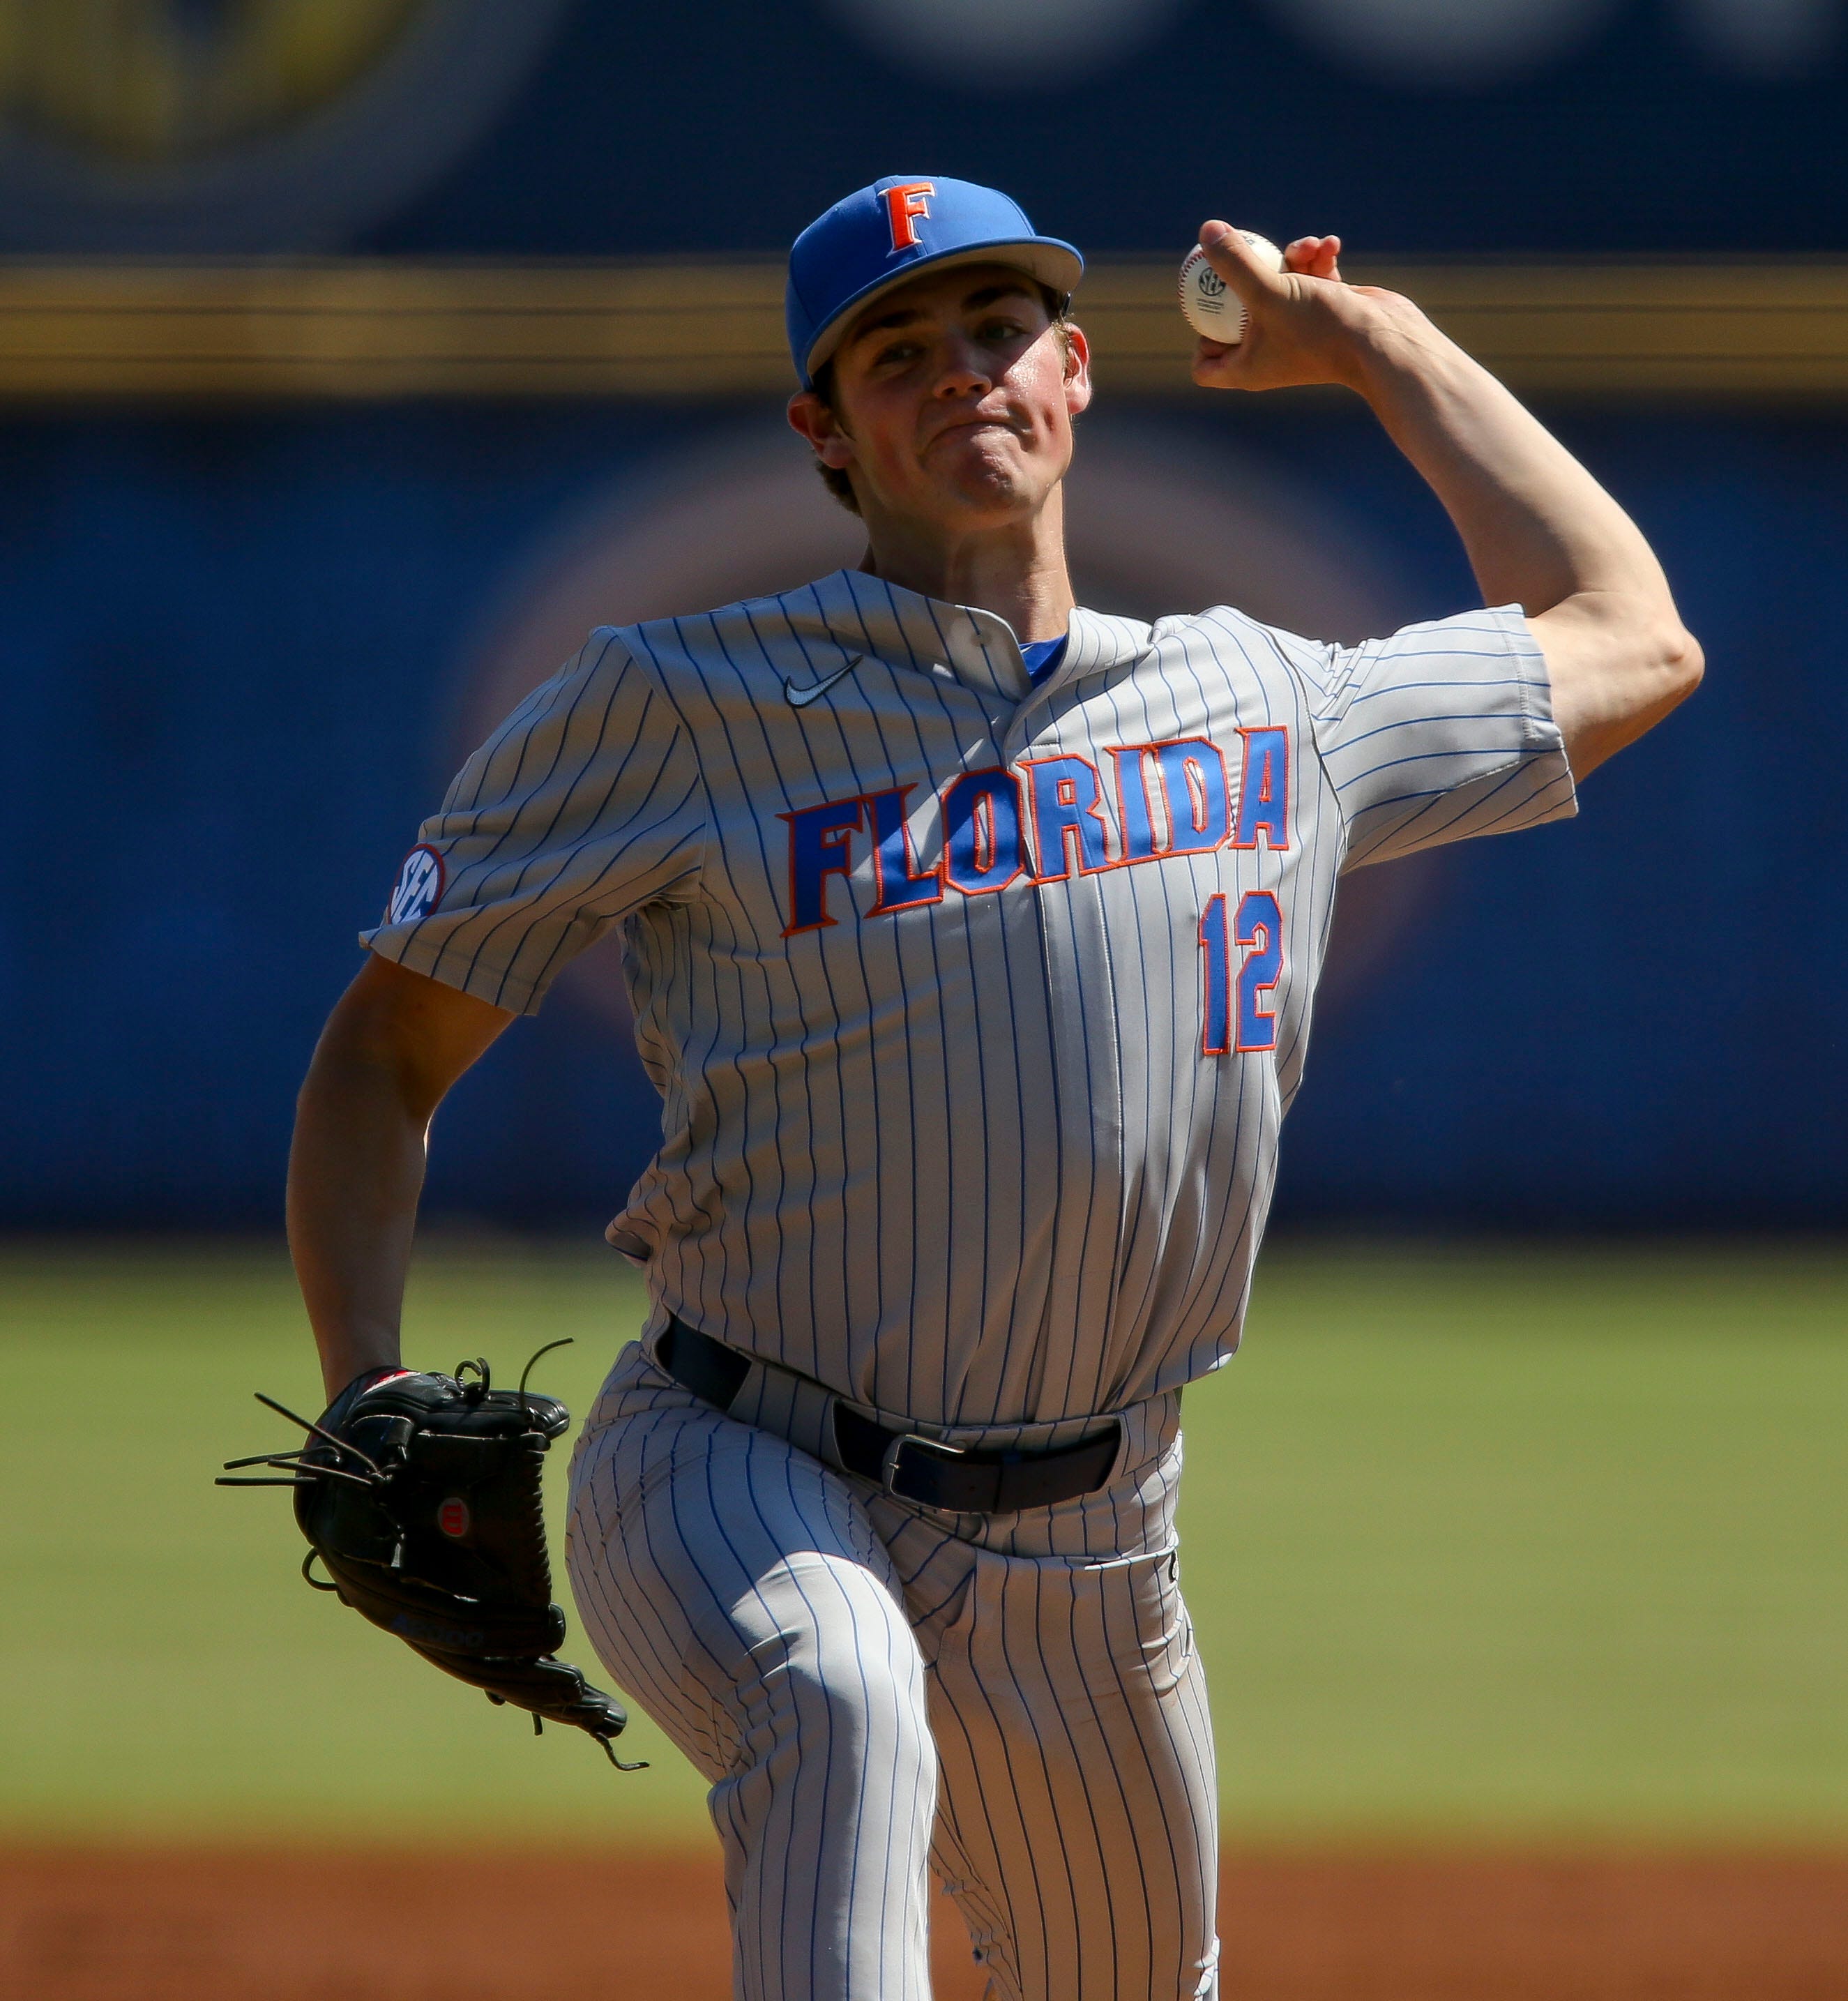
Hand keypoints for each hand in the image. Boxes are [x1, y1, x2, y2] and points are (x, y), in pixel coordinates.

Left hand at [1189, 223, 1414, 393]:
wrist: (1384, 342)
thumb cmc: (1321, 328)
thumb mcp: (1268, 291)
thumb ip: (1235, 262)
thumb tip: (1205, 230)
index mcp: (1247, 366)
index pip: (1205, 366)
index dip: (1199, 339)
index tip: (1205, 304)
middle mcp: (1269, 353)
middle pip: (1236, 319)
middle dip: (1241, 281)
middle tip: (1240, 253)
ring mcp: (1299, 331)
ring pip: (1278, 287)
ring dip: (1291, 258)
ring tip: (1307, 246)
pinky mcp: (1326, 310)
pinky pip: (1310, 279)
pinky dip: (1318, 260)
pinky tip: (1330, 245)